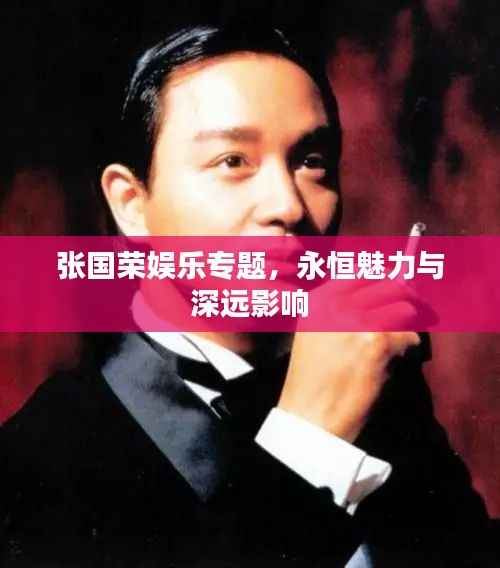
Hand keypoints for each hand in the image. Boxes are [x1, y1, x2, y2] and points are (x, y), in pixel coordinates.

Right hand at [278, 280, 420, 441]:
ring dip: (407, 323)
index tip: (397, 287)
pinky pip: (409, 336)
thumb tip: (382, 294)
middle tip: (415, 308)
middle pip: (389, 283)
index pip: (362, 271)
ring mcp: (357, 320)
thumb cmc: (313, 380)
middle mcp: (336, 304)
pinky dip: (408, 348)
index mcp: (319, 300)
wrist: (308, 416)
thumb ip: (339, 310)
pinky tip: (393, 359)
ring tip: (399, 340)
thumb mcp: (314, 333)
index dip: (385, 279)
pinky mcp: (376, 342)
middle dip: (407, 295)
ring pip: (404, 306)